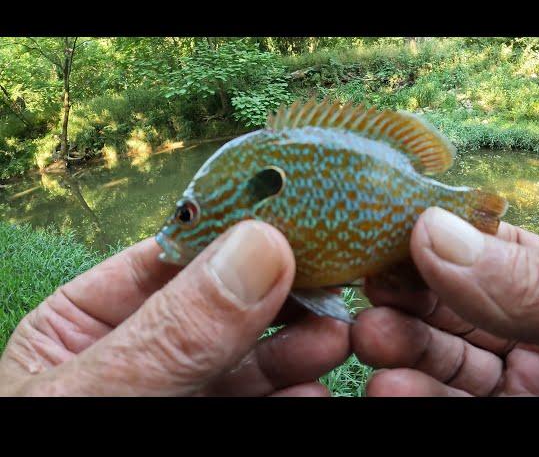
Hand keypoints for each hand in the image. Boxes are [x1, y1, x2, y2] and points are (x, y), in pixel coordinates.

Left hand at [0, 221, 349, 395]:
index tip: (293, 224)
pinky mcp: (221, 426)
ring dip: (297, 346)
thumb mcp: (94, 398)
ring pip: (251, 361)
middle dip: (278, 295)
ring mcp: (187, 397)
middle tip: (330, 285)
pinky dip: (295, 396)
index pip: (170, 259)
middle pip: (224, 306)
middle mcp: (145, 356)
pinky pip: (263, 406)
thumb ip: (171, 334)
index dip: (232, 236)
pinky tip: (315, 391)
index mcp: (92, 323)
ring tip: (336, 336)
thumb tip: (259, 248)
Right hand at [353, 207, 538, 395]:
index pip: (484, 257)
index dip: (434, 245)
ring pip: (444, 369)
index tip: (386, 242)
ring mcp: (521, 393)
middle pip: (451, 314)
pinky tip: (391, 389)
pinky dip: (416, 399)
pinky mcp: (505, 430)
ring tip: (373, 344)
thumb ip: (536, 283)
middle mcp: (535, 342)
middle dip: (408, 305)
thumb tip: (434, 232)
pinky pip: (452, 413)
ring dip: (403, 356)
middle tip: (371, 304)